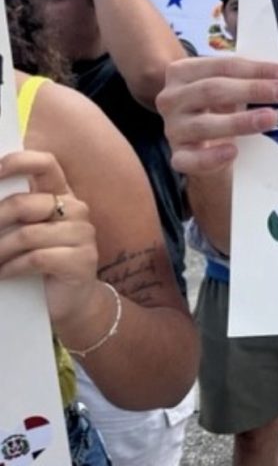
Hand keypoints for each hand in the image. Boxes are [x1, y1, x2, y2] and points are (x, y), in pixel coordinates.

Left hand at [0, 150, 97, 324]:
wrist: (68, 302)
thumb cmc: (39, 263)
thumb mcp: (24, 232)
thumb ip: (13, 213)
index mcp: (61, 195)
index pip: (46, 164)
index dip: (18, 162)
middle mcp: (75, 209)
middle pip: (25, 204)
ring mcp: (83, 234)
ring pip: (27, 235)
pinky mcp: (82, 260)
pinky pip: (37, 258)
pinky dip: (12, 268)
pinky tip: (4, 274)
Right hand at [156, 56, 277, 174]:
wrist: (203, 146)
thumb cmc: (219, 109)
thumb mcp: (231, 89)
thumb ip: (252, 81)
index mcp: (183, 72)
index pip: (223, 66)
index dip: (257, 70)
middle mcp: (172, 98)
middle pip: (212, 90)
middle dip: (252, 90)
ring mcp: (173, 128)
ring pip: (203, 124)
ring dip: (240, 121)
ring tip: (270, 118)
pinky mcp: (178, 157)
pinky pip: (190, 159)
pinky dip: (211, 156)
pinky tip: (233, 151)